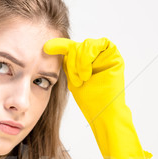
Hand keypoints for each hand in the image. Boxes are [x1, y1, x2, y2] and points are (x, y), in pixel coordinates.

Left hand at [43, 37, 153, 158]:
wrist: (104, 114)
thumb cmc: (90, 102)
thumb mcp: (71, 80)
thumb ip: (63, 65)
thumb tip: (43, 52)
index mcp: (82, 60)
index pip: (68, 47)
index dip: (57, 46)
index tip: (45, 48)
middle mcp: (93, 55)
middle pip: (76, 45)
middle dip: (72, 61)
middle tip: (73, 78)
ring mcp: (104, 54)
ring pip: (86, 44)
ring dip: (80, 61)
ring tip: (81, 79)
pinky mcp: (114, 55)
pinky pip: (101, 44)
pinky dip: (90, 57)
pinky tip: (87, 74)